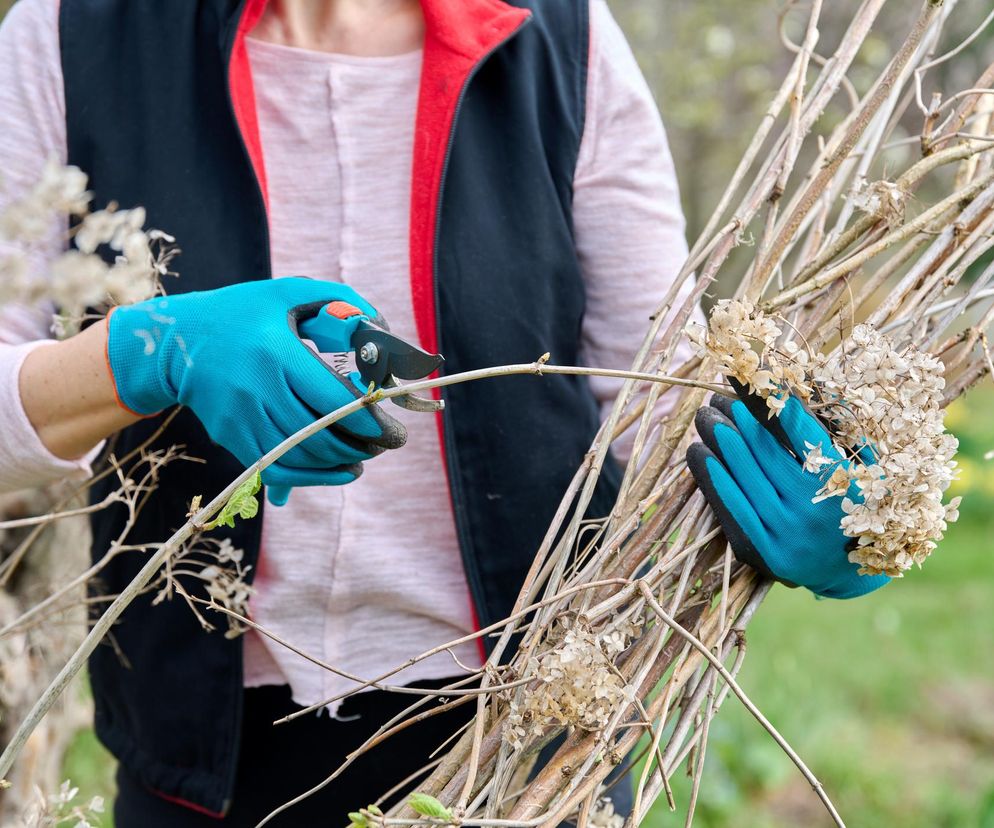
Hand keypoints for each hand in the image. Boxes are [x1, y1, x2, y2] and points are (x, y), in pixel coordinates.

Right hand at [105, 277, 405, 504]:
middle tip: (388, 443)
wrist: (178, 341)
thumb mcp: (289, 293)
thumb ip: (340, 300)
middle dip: (362, 445)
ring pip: (300, 457)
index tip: (391, 429)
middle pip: (319, 435)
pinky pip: (277, 469)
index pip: (330, 399)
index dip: (366, 420)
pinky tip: (340, 471)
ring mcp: (240, 418)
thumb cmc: (244, 313)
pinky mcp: (231, 437)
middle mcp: (255, 389)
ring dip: (340, 463)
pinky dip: (313, 477)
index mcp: (275, 351)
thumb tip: (381, 327)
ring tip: (365, 455)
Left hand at [687, 382, 889, 598]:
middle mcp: (816, 510)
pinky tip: (699, 452)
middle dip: (740, 417)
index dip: (774, 399)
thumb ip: (836, 430)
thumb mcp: (867, 466)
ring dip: (720, 440)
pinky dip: (712, 478)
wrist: (853, 572)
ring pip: (744, 475)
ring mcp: (788, 535)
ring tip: (706, 416)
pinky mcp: (765, 554)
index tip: (753, 374)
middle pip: (766, 450)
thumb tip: (794, 386)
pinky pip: (731, 508)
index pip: (802, 429)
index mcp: (849, 483)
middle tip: (719, 395)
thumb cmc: (861, 506)